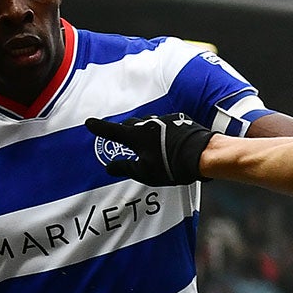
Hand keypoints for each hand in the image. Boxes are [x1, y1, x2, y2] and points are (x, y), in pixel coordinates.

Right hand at [85, 115, 211, 185]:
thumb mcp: (145, 173)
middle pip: (130, 124)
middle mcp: (148, 124)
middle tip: (120, 137)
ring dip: (144, 130)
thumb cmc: (172, 165)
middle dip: (124, 130)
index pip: (112, 131)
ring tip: (146, 142)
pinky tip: (167, 140)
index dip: (100, 128)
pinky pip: (165, 124)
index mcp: (136, 136)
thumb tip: (109, 168)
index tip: (89, 123)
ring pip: (148, 123)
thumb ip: (126, 168)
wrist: (202, 153)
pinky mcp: (179, 120)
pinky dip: (161, 131)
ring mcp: (165, 120)